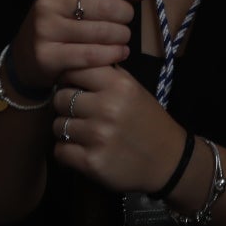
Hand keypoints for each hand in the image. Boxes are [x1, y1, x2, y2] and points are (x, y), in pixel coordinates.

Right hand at [10, 0, 157, 92]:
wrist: (25, 55)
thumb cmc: (62, 21)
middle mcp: (47, 3)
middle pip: (105, 6)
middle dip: (125, 15)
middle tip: (126, 22)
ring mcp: (45, 30)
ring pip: (103, 32)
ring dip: (122, 37)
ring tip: (122, 38)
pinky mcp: (47, 56)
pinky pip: (92, 55)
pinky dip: (113, 54)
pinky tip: (120, 53)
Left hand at [49, 64, 184, 193]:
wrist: (168, 161)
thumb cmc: (148, 122)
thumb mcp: (134, 90)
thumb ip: (107, 75)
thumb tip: (74, 63)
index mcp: (119, 85)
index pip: (74, 70)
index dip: (69, 78)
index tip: (74, 87)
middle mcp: (107, 107)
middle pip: (60, 98)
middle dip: (65, 105)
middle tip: (79, 113)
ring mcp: (98, 136)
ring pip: (57, 125)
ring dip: (66, 130)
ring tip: (82, 133)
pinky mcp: (91, 162)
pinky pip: (60, 150)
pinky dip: (66, 151)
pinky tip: (81, 150)